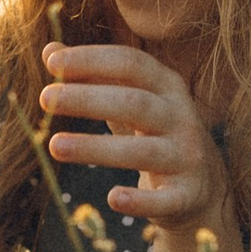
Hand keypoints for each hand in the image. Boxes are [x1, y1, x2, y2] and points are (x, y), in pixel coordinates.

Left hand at [39, 42, 226, 230]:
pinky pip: (164, 199)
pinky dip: (140, 201)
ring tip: (54, 146)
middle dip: (88, 99)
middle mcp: (181, 117)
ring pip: (143, 151)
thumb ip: (93, 75)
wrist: (205, 186)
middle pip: (134, 103)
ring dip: (96, 148)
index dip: (93, 60)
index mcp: (167, 87)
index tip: (53, 64)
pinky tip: (113, 198)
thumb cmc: (156, 133)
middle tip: (45, 99)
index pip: (131, 63)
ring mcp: (187, 157)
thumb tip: (49, 50)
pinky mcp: (188, 195)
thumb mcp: (131, 99)